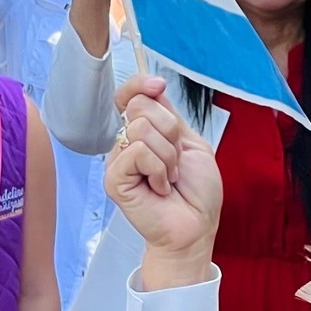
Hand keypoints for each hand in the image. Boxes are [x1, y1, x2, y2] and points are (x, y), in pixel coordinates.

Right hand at [104, 73, 220, 286]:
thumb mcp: (192, 142)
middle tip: (175, 160)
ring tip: (169, 178)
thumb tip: (153, 86)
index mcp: (145, 131)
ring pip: (142, 129)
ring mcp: (118, 160)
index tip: (158, 86)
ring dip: (168, 156)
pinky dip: (159, 170)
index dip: (139, 84)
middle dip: (170, 131)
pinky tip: (160, 188)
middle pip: (139, 106)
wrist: (197, 226)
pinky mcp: (114, 178)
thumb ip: (170, 114)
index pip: (130, 95)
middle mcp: (127, 143)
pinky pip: (138, 153)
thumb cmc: (196, 192)